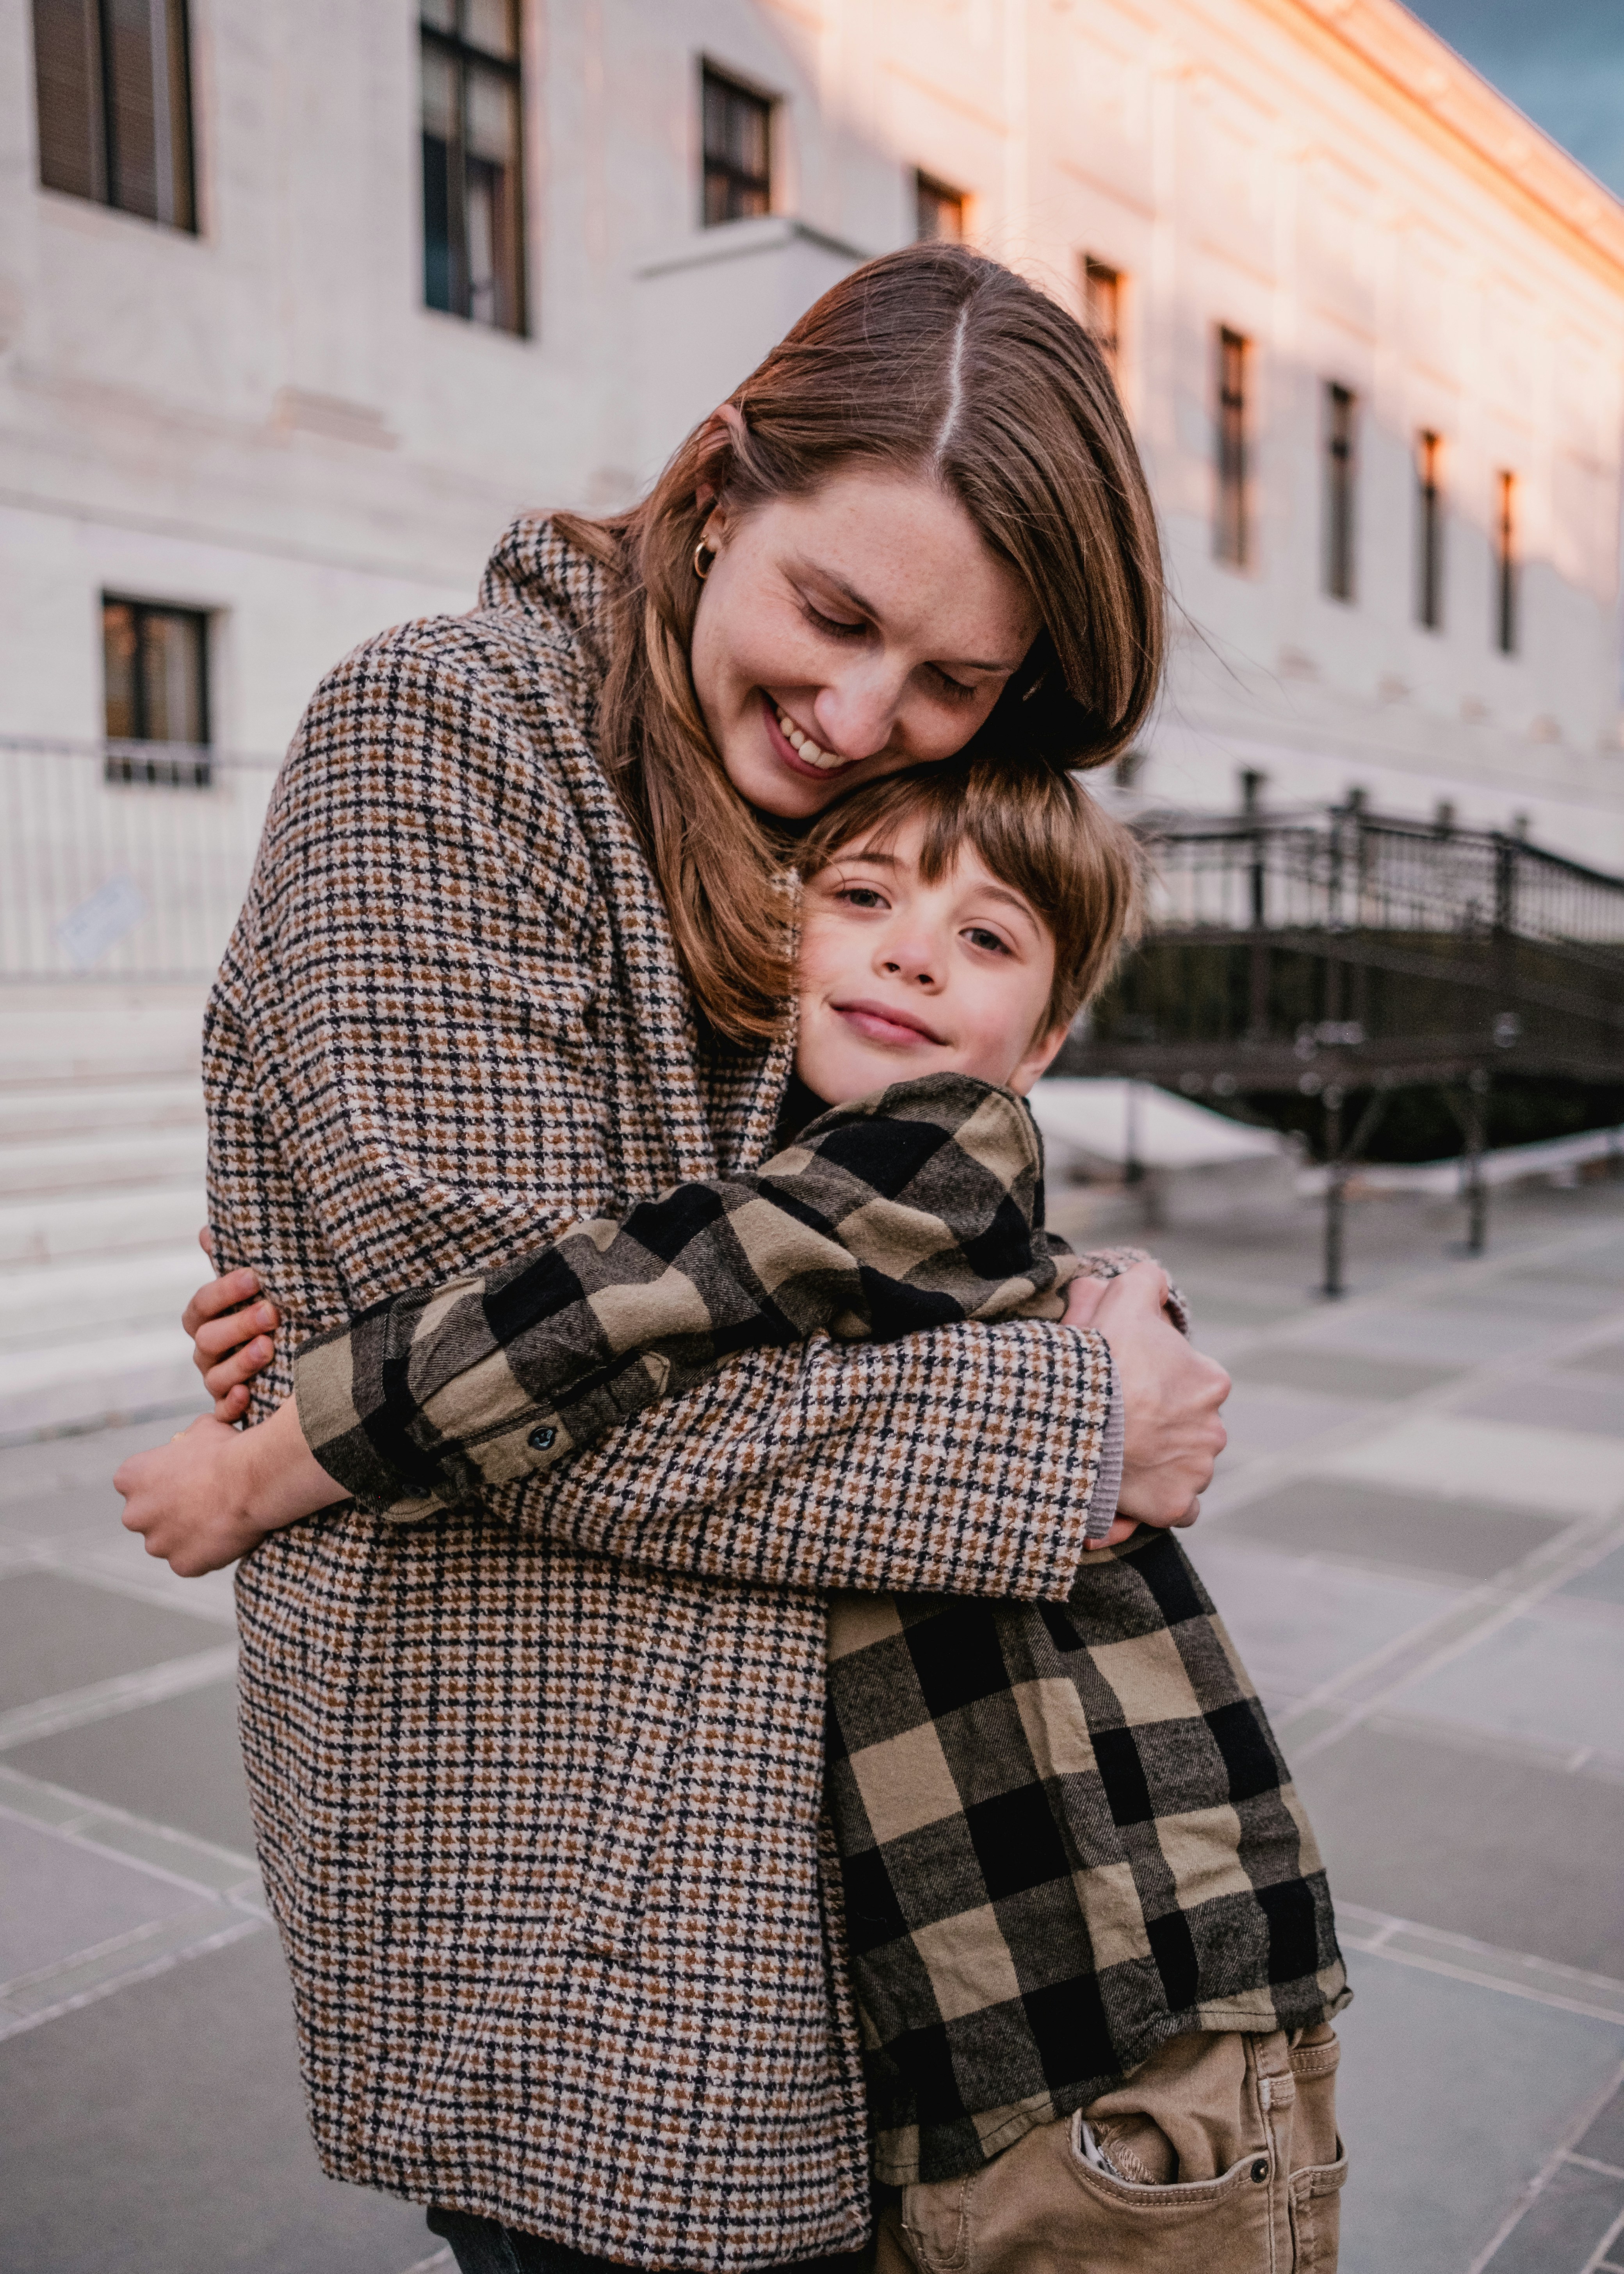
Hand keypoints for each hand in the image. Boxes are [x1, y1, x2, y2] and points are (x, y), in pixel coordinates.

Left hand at [115, 1414, 272, 1575]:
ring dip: (185, 1535)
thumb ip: (185, 1440)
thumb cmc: (227, 1451)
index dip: (160, 1481)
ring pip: (167, 1542)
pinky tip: (224, 1536)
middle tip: (200, 1502)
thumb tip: (189, 1442)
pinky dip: (205, 1553)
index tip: (181, 1479)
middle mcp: (134, 1514)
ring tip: (217, 1520)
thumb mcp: (201, 1429)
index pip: (133, 1483)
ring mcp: (157, 1544)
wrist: (253, 1481)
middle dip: (167, 1512)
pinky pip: (190, 1561)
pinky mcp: (181, 1565)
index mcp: (130, 1477)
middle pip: (146, 1516)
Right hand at [185, 1228, 279, 1420]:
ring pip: (215, 1376)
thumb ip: (231, 1261)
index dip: (224, 1291)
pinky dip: (232, 1405)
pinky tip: (248, 1394)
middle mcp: (207, 1352)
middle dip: (239, 1325)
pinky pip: (222, 1412)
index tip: (255, 1276)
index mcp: (206, 1320)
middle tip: (272, 1313)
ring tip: (268, 1348)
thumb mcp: (258, 1289)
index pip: (201, 1305)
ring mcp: (217, 1381)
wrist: (298, 1356)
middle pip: (207, 1340)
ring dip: (240, 1363)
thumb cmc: (271, 1312)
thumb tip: (206, 1232)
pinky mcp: (232, 1408)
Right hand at [1066, 1260, 1229, 1544]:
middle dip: (1164, 1426)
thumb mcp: (1123, 1296)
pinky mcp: (1176, 1505)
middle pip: (1192, 1427)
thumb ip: (1147, 1280)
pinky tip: (1138, 1490)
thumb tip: (1156, 1279)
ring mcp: (1197, 1471)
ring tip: (1122, 1455)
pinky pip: (1180, 1507)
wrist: (1075, 1416)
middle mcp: (1214, 1429)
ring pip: (1187, 1465)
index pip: (1193, 1383)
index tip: (1129, 1386)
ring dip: (1164, 1462)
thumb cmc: (1100, 1359)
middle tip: (1122, 1422)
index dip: (1159, 1384)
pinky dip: (1164, 1500)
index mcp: (1210, 1381)